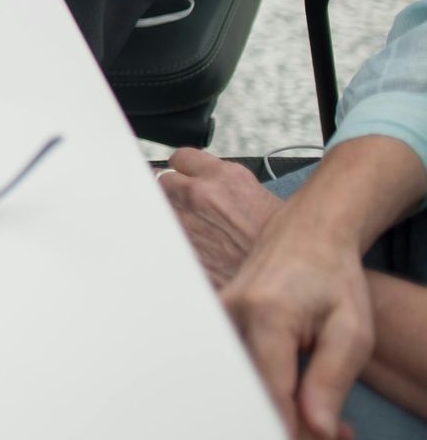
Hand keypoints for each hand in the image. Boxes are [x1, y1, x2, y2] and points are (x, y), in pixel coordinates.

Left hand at [159, 149, 282, 286]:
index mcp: (223, 177)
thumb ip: (226, 185)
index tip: (185, 176)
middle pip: (162, 180)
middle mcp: (198, 195)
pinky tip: (186, 246)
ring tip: (187, 227)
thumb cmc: (278, 244)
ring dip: (168, 214)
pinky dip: (170, 240)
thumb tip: (209, 185)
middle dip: (172, 191)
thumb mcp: (260, 198)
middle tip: (185, 204)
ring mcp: (183, 222)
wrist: (281, 282)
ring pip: (157, 208)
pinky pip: (161, 237)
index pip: (182, 157)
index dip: (184, 169)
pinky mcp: (177, 248)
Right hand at [222, 194, 374, 439]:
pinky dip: (272, 407)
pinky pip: (242, 378)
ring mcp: (218, 324)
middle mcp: (231, 320)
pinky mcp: (219, 331)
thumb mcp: (351, 329)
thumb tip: (317, 428)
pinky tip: (306, 431)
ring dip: (282, 432)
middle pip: (250, 400)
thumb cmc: (331, 278)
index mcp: (265, 315)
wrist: (306, 237)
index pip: (270, 393)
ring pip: (244, 393)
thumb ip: (333, 378)